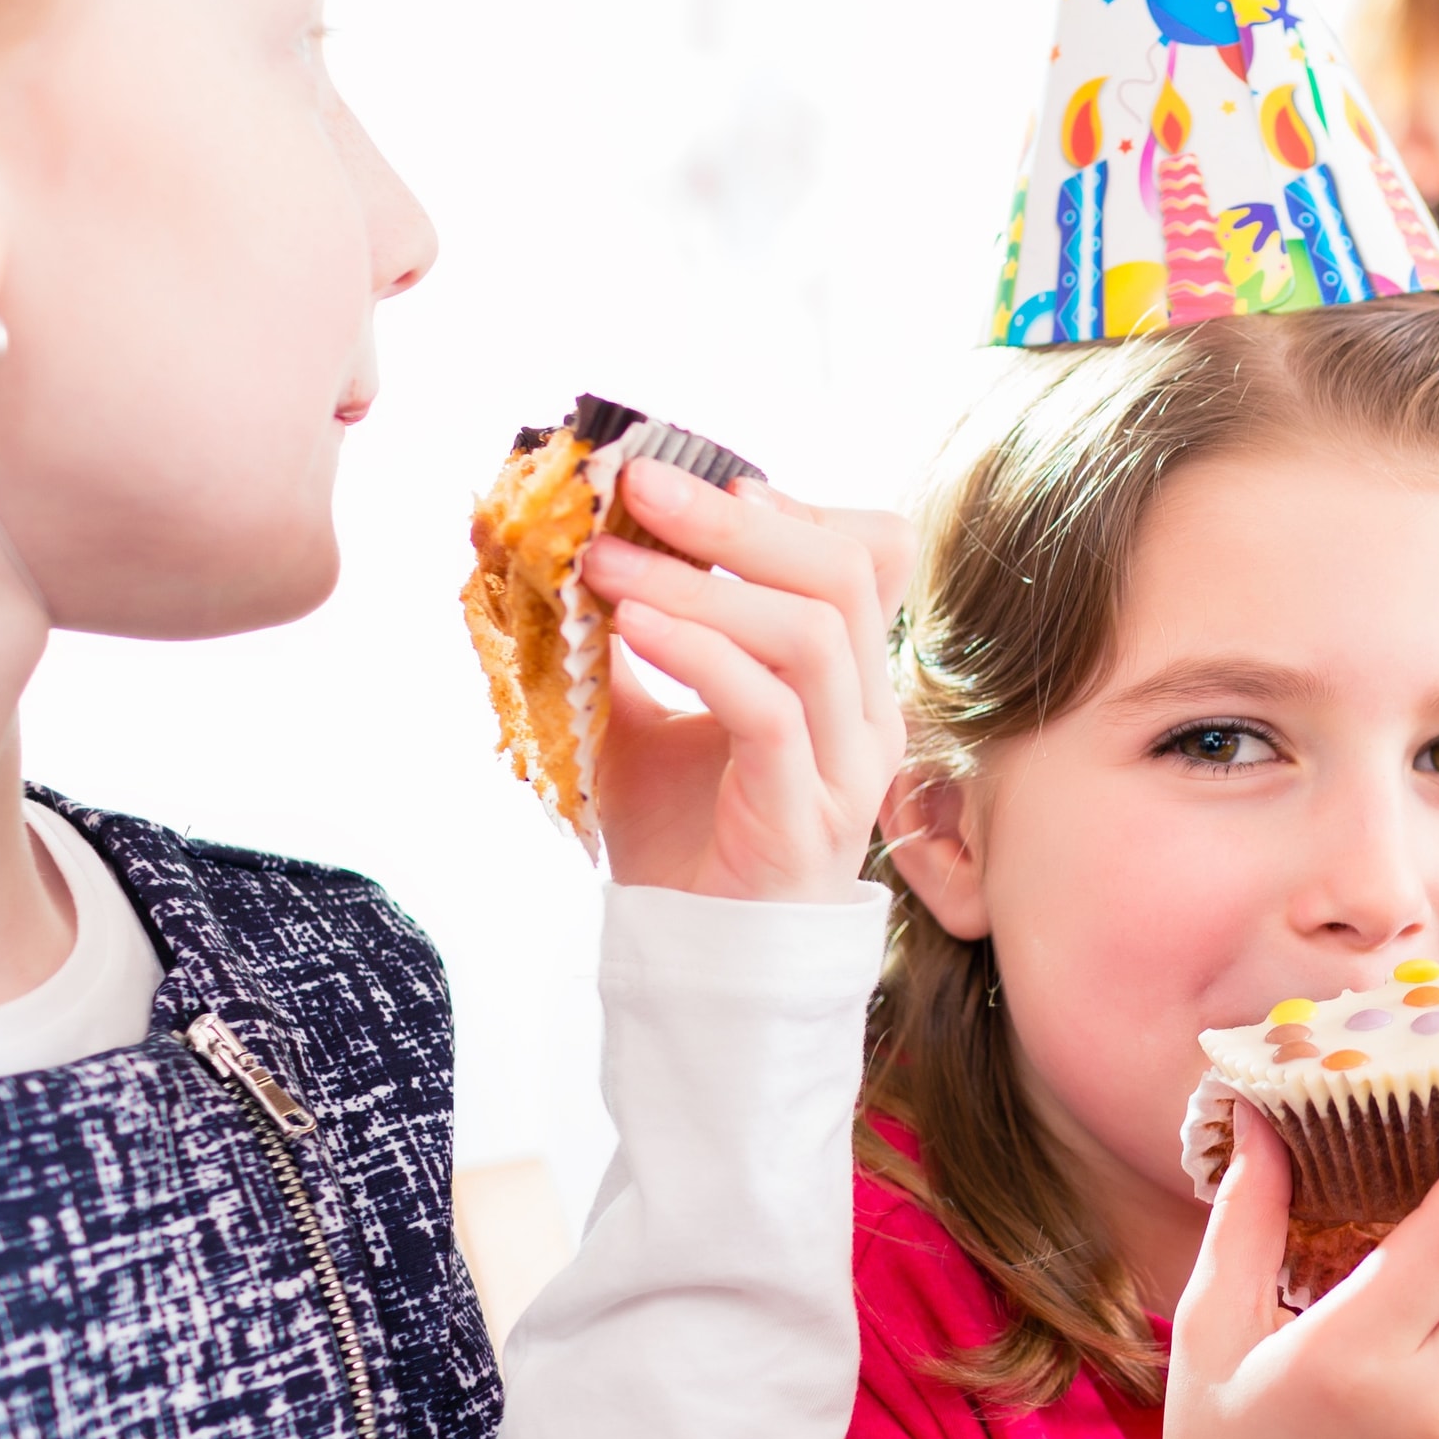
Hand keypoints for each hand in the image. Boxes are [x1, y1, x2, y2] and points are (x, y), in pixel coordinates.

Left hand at [581, 460, 913, 903]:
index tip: (692, 477)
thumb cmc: (683, 836)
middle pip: (844, 572)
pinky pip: (771, 710)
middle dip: (733, 517)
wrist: (695, 961)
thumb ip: (636, 631)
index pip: (869, 555)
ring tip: (606, 560)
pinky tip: (630, 624)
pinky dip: (698, 651)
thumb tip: (569, 539)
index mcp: (847, 678)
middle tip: (637, 483)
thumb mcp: (648, 710)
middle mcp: (867, 714)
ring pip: (812, 632)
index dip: (791, 503)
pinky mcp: (807, 817)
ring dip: (703, 579)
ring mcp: (847, 768)